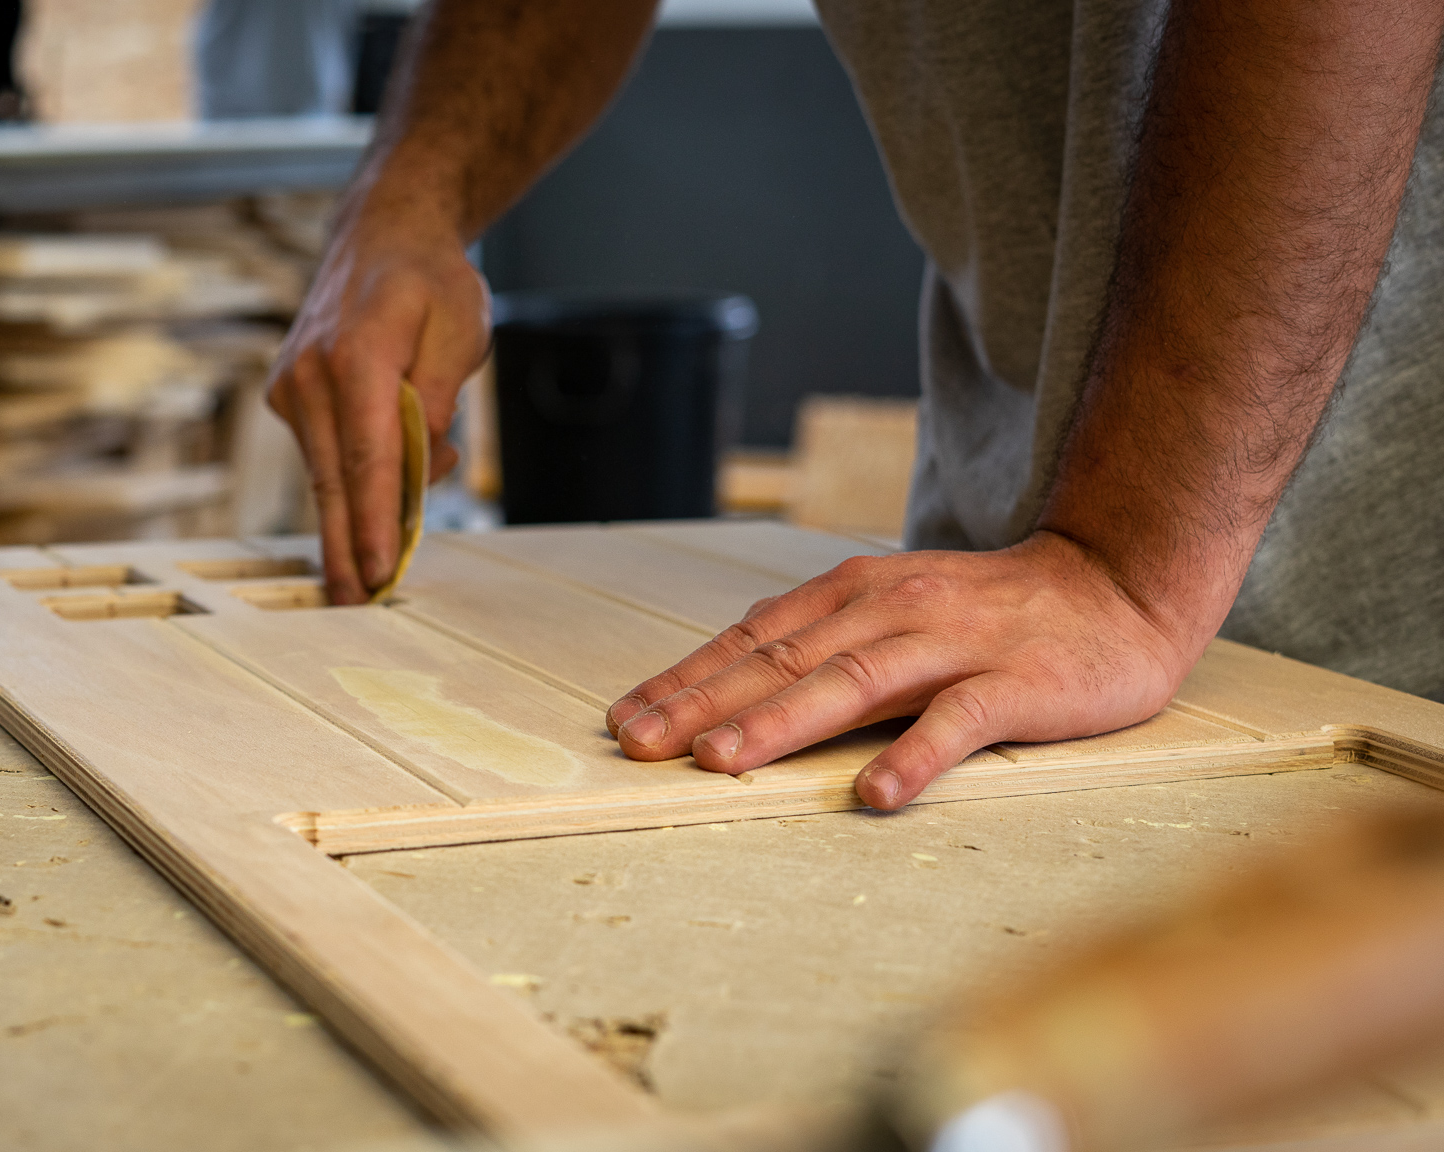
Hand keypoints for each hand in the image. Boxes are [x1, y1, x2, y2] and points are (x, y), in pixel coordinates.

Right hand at [267, 201, 490, 603]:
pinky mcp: (287, 396)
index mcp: (356, 355)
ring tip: (390, 549)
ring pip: (326, 472)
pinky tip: (388, 484)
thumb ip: (440, 399)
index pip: (368, 457)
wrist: (382, 237)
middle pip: (333, 479)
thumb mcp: (461, 332)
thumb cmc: (428, 283)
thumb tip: (422, 467)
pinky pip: (324, 453)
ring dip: (361, 512)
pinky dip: (354, 478)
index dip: (374, 520)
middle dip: (348, 546)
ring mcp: (292, 386)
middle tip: (357, 602)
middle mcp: (311, 373)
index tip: (382, 569)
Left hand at [604, 532, 1206, 809]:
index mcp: (853, 594)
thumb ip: (821, 641)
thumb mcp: (891, 608)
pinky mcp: (1016, 684)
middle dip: (703, 703)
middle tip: (640, 743)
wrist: (1117, 582)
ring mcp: (953, 645)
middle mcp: (891, 610)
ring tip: (719, 762)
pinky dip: (913, 757)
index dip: (686, 679)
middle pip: (783, 660)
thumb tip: (730, 680)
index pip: (753, 638)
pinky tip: (873, 795)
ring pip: (852, 683)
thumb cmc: (987, 612)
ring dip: (780, 723)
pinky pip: (958, 723)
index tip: (626, 718)